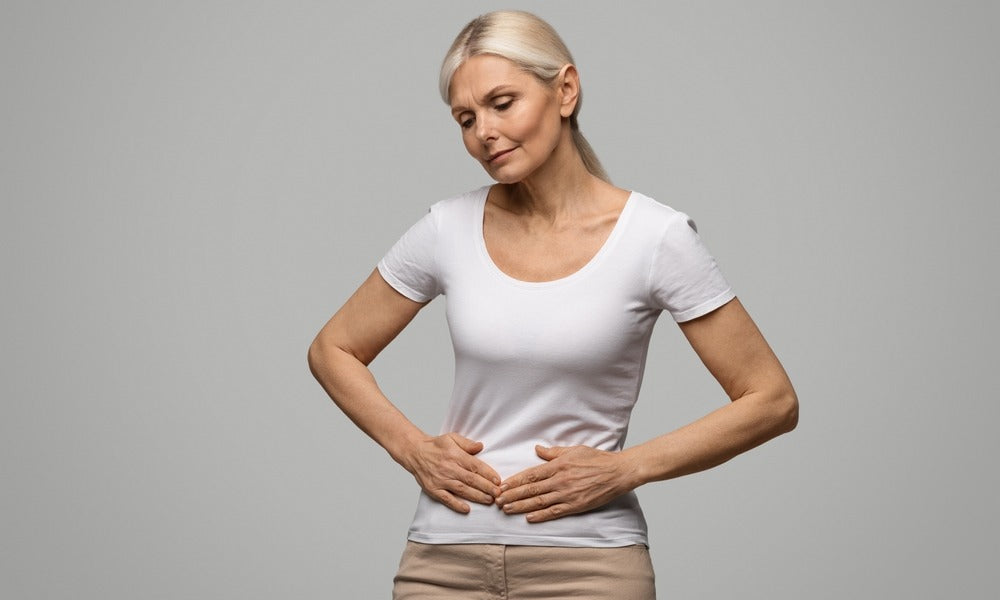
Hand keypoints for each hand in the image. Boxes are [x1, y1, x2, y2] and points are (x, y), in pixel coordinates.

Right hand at [401, 433, 501, 513]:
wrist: (415, 452)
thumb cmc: (435, 446)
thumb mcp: (451, 438)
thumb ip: (467, 443)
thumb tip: (481, 446)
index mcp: (455, 455)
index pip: (475, 466)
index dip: (488, 474)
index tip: (498, 480)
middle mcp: (449, 468)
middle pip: (471, 479)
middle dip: (486, 487)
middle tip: (498, 493)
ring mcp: (441, 480)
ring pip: (462, 490)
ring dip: (476, 496)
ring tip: (489, 500)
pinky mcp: (433, 489)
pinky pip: (446, 499)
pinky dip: (456, 505)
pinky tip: (466, 509)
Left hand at [496, 445, 638, 522]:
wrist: (618, 472)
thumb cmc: (597, 459)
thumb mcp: (574, 450)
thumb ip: (554, 452)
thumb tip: (537, 449)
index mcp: (558, 465)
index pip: (531, 474)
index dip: (514, 481)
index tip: (502, 486)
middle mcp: (560, 480)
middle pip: (531, 489)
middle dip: (512, 495)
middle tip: (497, 501)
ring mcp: (568, 494)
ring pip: (539, 502)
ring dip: (521, 506)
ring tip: (507, 509)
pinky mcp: (576, 505)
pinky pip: (555, 512)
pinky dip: (541, 515)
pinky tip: (529, 518)